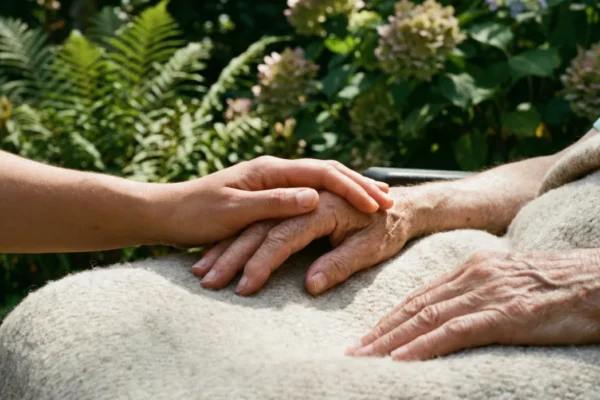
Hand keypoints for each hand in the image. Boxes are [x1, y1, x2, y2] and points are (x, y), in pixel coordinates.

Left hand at [150, 156, 392, 246]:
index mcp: (268, 172)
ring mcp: (268, 184)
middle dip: (357, 187)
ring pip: (317, 183)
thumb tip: (311, 198)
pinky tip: (341, 205)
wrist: (162, 213)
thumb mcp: (234, 211)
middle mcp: (271, 172)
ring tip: (377, 200)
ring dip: (347, 192)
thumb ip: (273, 204)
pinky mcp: (263, 200)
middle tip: (389, 201)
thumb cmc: (194, 213)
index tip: (378, 203)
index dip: (352, 186)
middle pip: (325, 174)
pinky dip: (328, 200)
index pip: (321, 172)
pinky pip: (305, 197)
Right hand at [192, 190, 418, 295]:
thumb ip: (339, 263)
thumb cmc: (396, 229)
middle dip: (233, 255)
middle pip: (260, 228)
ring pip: (254, 226)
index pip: (283, 234)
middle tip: (209, 280)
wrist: (413, 209)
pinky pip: (259, 226)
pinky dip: (241, 244)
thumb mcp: (371, 249)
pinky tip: (224, 259)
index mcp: (324, 206)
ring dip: (230, 250)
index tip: (245, 285)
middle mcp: (305, 199)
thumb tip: (310, 285)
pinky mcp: (297, 210)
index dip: (263, 260)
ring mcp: (298, 202)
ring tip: (206, 274)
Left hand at [347, 250, 599, 360]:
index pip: (418, 297)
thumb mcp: (509, 284)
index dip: (388, 319)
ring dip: (391, 342)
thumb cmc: (559, 286)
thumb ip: (479, 295)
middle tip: (351, 352)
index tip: (366, 337)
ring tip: (364, 359)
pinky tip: (402, 360)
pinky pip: (456, 331)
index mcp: (470, 270)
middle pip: (414, 307)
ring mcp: (487, 294)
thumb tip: (453, 316)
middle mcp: (472, 278)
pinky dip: (424, 346)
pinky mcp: (507, 314)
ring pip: (426, 318)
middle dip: (379, 332)